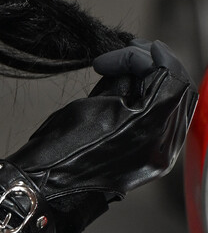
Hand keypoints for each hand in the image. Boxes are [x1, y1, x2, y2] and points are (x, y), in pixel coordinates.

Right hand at [0, 39, 196, 232]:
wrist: (51, 185)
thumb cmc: (63, 145)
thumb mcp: (94, 102)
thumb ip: (123, 81)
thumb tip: (135, 63)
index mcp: (149, 126)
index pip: (168, 76)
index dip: (144, 56)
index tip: (123, 47)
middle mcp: (164, 143)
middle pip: (181, 89)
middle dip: (158, 63)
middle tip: (133, 50)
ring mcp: (162, 155)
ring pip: (180, 104)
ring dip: (160, 80)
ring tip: (132, 68)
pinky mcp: (155, 161)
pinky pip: (170, 122)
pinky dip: (158, 101)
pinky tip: (136, 92)